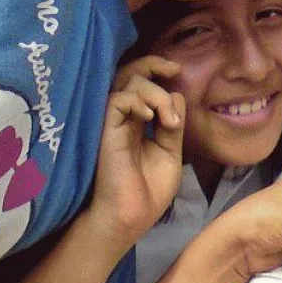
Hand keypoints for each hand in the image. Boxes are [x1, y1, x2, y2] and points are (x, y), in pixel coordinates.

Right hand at [89, 56, 185, 248]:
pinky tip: (151, 118)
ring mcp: (113, 122)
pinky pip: (117, 99)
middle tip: (173, 69)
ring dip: (156, 93)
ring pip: (127, 81)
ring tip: (168, 120)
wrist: (131, 218)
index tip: (177, 72)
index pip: (141, 84)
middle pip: (130, 73)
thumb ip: (172, 126)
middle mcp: (123, 118)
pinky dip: (138, 100)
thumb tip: (176, 95)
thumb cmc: (148, 192)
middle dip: (153, 64)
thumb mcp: (169, 153)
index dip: (158, 72)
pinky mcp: (105, 130)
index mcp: (137, 122)